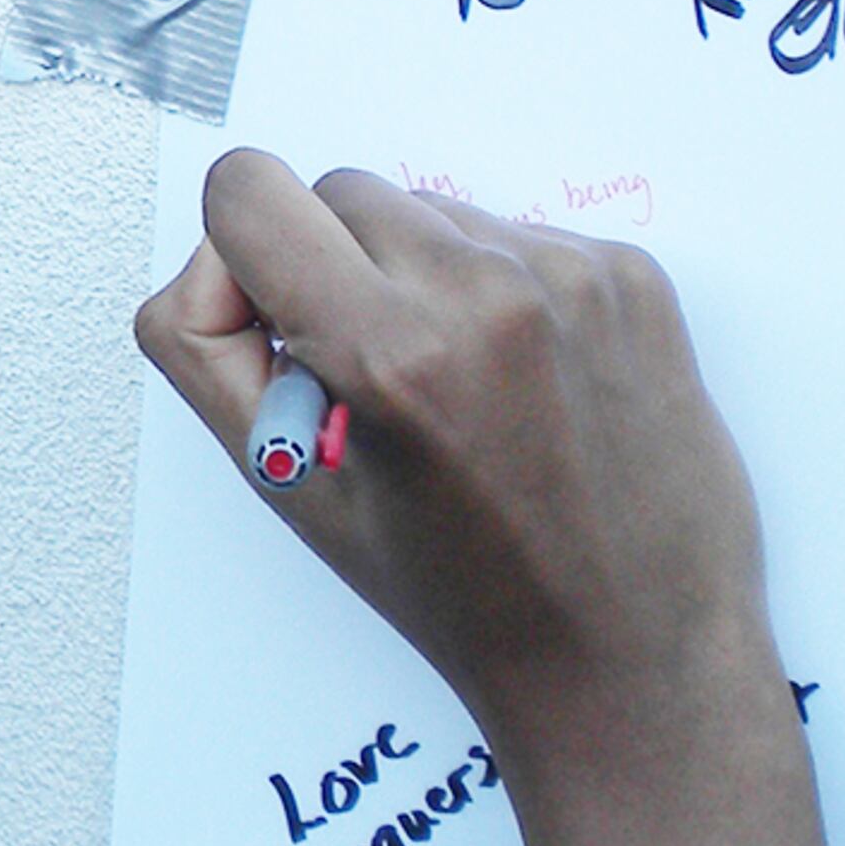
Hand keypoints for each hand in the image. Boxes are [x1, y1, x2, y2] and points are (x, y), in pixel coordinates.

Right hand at [135, 149, 840, 845]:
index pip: (247, 190)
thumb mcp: (293, 494)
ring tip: (456, 389)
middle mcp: (485, 296)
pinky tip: (521, 383)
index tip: (272, 318)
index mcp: (388, 357)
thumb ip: (209, 359)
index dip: (236, 253)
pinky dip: (499, 291)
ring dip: (417, 278)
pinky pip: (515, 232)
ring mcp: (571, 277)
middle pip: (338, 190)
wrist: (635, 655)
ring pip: (429, 208)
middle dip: (332, 271)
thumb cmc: (468, 598)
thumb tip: (214, 265)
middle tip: (367, 381)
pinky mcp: (631, 276)